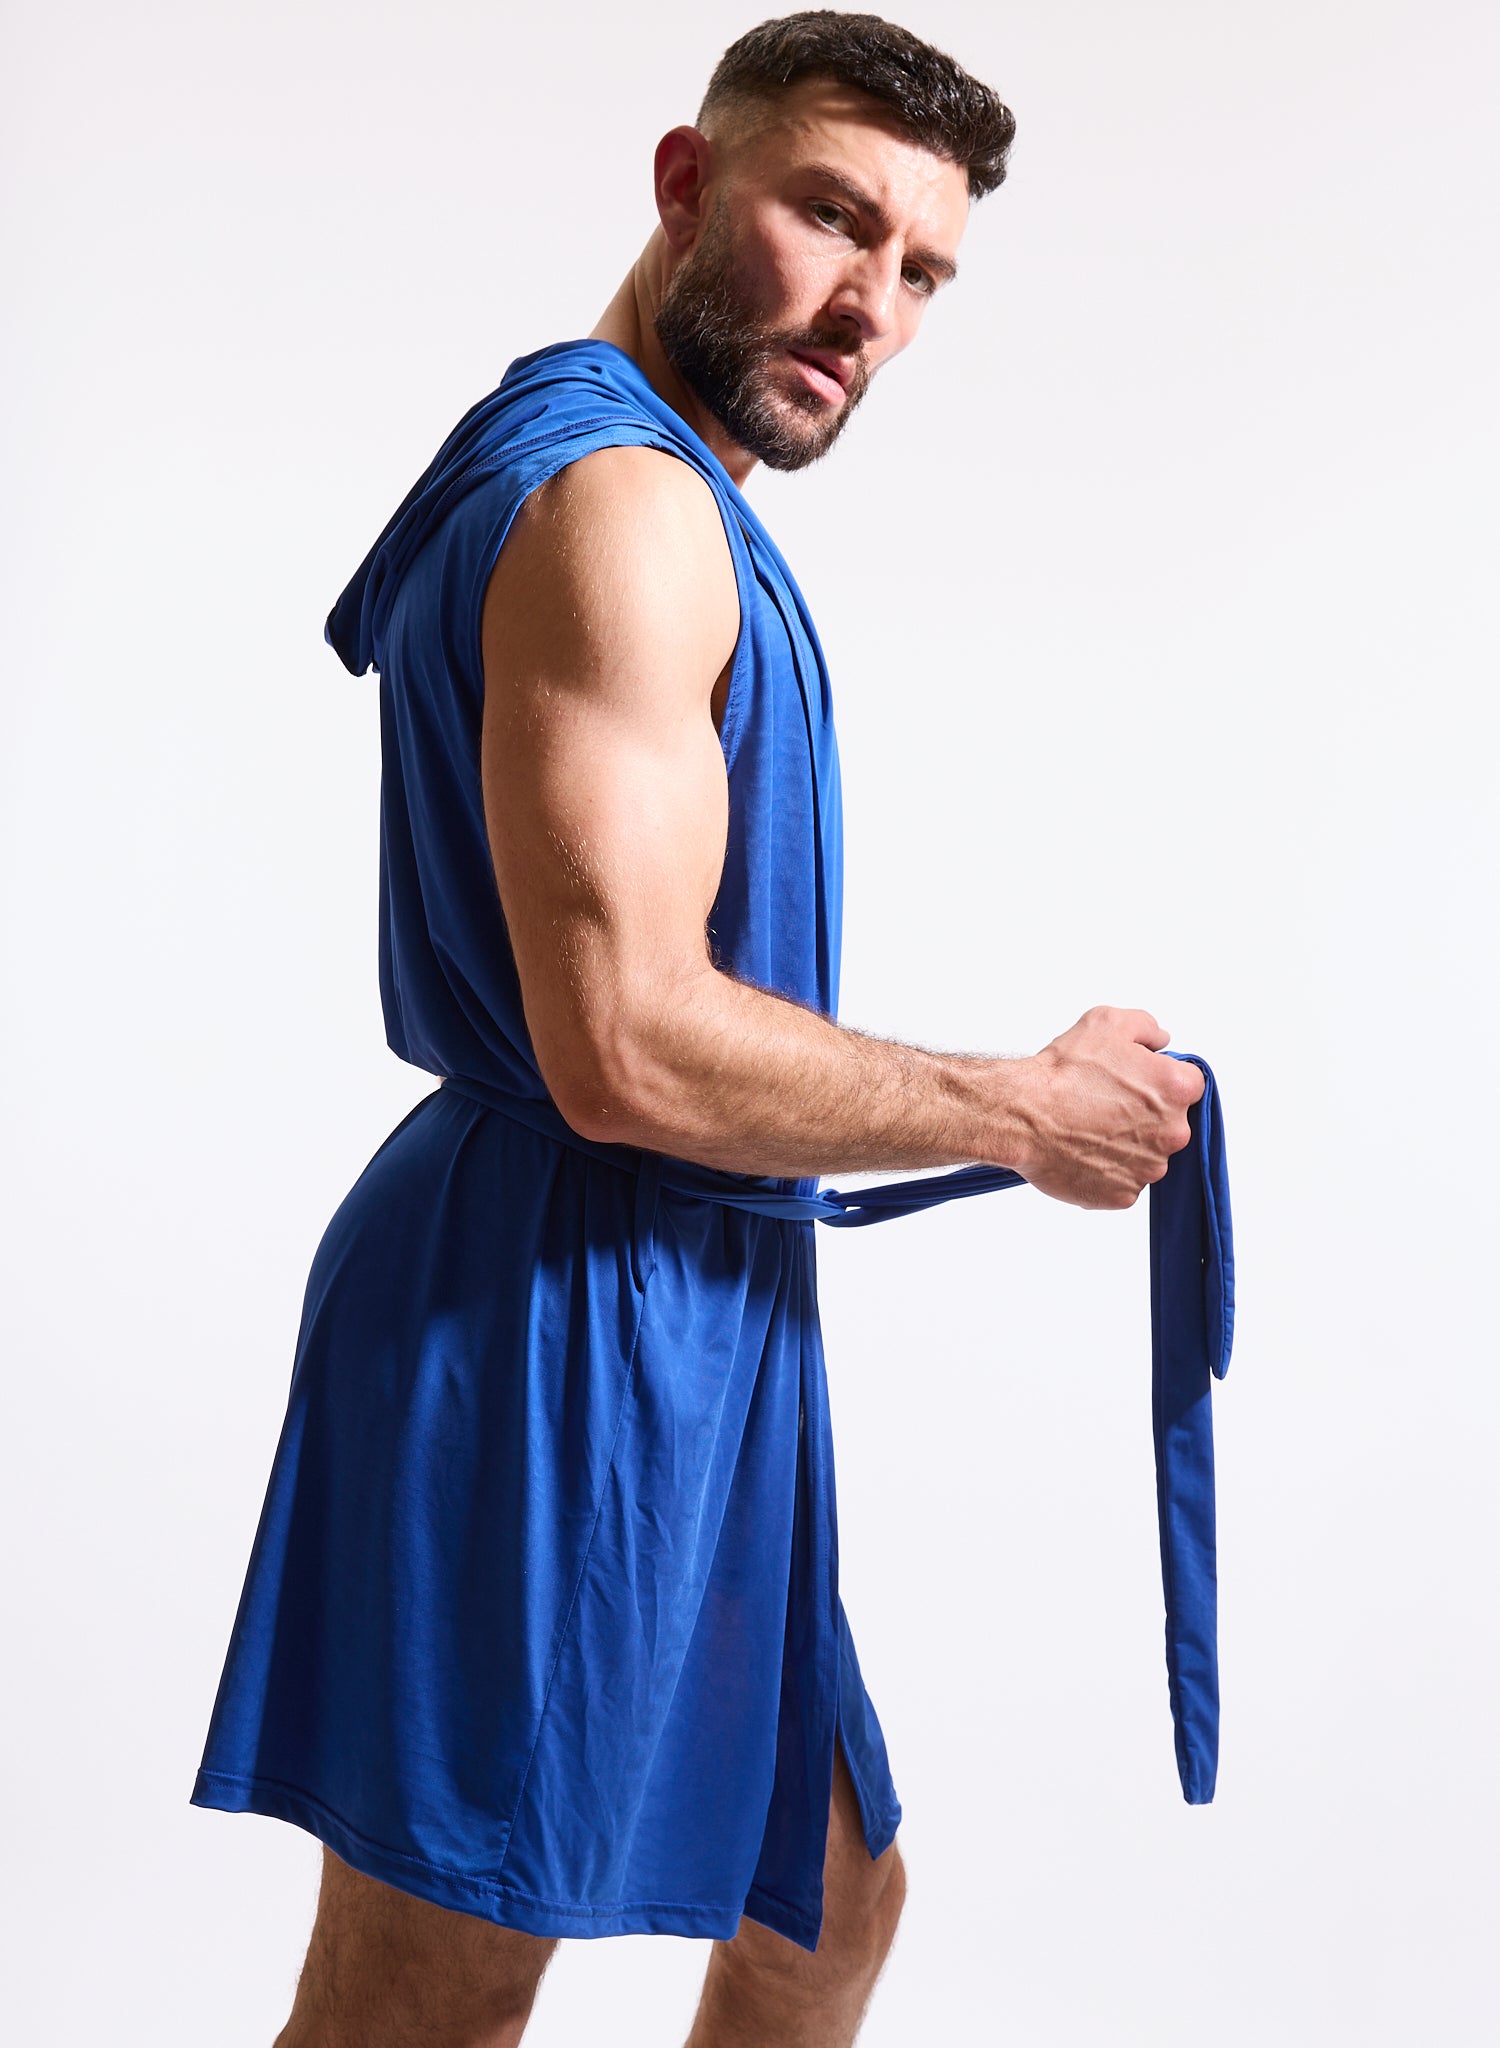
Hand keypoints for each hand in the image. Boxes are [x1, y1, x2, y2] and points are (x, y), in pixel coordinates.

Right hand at [1009, 1006, 1205, 1209]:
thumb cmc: (1063, 1072)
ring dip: (1127, 1145)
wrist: (1023, 1114)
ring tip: (1090, 1129)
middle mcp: (1172, 1133)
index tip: (1136, 1082)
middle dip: (1145, 1116)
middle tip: (1106, 1105)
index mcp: (1176, 1089)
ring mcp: (1149, 1169)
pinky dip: (1108, 1171)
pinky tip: (1084, 1152)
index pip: (1189, 1084)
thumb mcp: (1107, 1022)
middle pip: (1171, 1124)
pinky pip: (1124, 1182)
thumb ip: (1146, 1027)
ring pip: (1147, 1156)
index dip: (1160, 1080)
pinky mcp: (1124, 1195)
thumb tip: (1160, 1040)